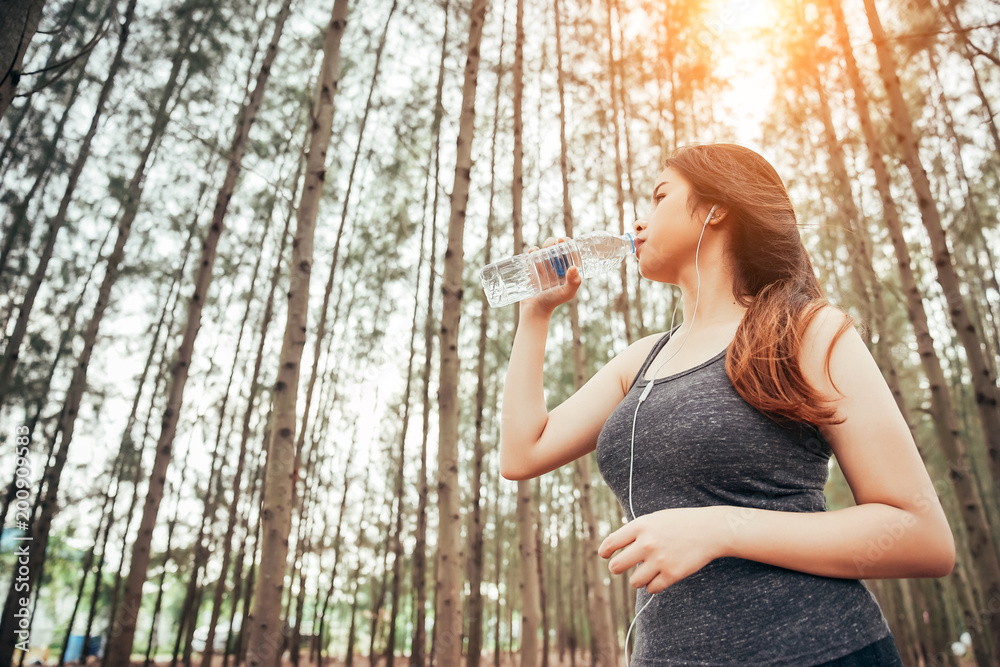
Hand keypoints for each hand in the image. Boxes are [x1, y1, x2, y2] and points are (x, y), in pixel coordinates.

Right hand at [519, 237, 581, 315]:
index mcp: (567, 270)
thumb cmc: (553, 301)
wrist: (535, 309)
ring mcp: (544, 268)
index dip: (568, 244)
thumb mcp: (567, 292)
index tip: (564, 240)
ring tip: (544, 248)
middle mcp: (556, 267)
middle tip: (554, 243)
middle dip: (555, 242)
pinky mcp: (533, 269)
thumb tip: (574, 267)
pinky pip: (532, 256)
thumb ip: (574, 282)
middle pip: (557, 249)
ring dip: (545, 245)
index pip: (569, 253)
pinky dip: (533, 251)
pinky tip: (533, 251)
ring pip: (545, 250)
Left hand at [598, 507, 728, 593]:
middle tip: (619, 567)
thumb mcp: (655, 519)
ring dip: (637, 579)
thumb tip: (616, 547)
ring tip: (645, 572)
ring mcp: (659, 560)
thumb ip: (636, 531)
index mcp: (641, 526)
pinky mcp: (672, 574)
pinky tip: (658, 578)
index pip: (611, 542)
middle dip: (616, 568)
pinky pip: (652, 588)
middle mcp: (647, 543)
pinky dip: (652, 586)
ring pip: (634, 581)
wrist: (710, 530)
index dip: (605, 551)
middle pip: (617, 566)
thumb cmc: (680, 523)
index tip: (604, 555)